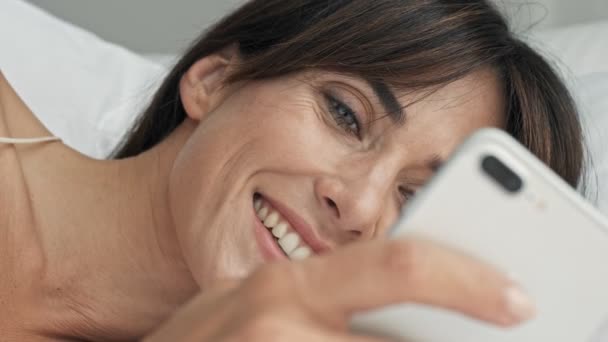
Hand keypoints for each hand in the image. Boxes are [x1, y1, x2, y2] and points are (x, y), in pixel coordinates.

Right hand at [143, 238, 534, 340]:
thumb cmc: (198, 341)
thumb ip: (320, 296)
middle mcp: (280, 323)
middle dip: (452, 336)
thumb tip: (401, 303)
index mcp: (285, 285)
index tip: (512, 297)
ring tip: (432, 338)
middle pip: (397, 340)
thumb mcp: (257, 300)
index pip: (395, 264)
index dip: (464, 280)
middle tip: (498, 326)